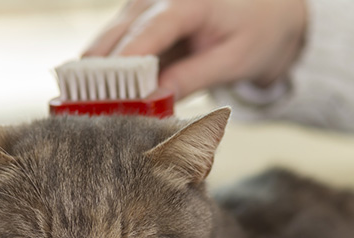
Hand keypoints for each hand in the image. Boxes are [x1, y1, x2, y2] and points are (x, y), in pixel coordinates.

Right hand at [83, 0, 307, 99]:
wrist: (266, 13)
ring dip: (100, 77)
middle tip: (87, 111)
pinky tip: (105, 101)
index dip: (125, 65)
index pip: (148, 32)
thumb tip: (152, 101)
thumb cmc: (256, 33)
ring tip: (89, 110)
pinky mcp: (138, 24)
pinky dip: (111, 76)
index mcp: (188, 1)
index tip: (106, 95)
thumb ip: (193, 78)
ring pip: (107, 43)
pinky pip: (116, 50)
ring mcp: (143, 9)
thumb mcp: (233, 61)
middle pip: (117, 36)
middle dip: (101, 75)